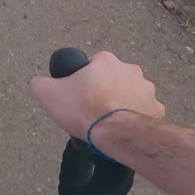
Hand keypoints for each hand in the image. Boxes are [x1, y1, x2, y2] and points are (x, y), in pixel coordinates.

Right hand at [29, 51, 164, 138]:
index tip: (79, 94)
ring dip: (122, 102)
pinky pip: (144, 110)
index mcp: (105, 61)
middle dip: (105, 89)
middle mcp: (129, 69)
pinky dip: (136, 117)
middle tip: (93, 108)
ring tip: (109, 120)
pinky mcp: (156, 108)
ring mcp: (146, 89)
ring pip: (130, 93)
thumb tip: (38, 82)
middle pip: (113, 77)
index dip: (83, 79)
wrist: (116, 134)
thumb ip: (39, 83)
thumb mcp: (49, 94)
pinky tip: (124, 128)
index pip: (92, 64)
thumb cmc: (85, 110)